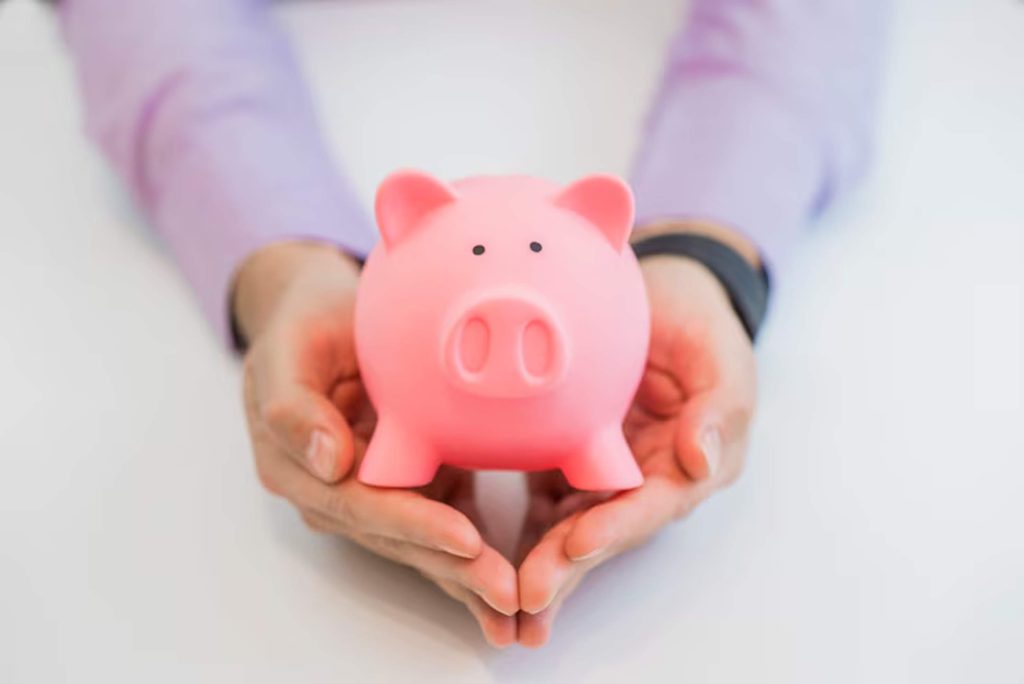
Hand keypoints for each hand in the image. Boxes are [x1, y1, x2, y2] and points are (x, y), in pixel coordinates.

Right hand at [235, 242, 518, 646]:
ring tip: (516, 604)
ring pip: (421, 544)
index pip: (361, 505)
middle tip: (509, 594)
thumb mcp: (286, 351)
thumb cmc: (303, 328)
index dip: (413, 525)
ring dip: (468, 576)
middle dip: (454, 569)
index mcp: (297, 467)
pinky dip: (472, 558)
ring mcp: (371, 497)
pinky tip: (508, 588)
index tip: (464, 540)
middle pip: (398, 538)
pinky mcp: (406, 489)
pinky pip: (441, 526)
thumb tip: (328, 463)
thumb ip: (293, 407)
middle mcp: (333, 494)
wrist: (324, 319)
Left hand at [515, 224, 758, 646]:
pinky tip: (479, 556)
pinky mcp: (567, 462)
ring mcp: (602, 476)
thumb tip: (703, 461)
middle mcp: (643, 482)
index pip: (649, 506)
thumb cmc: (700, 327)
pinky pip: (540, 500)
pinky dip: (515, 531)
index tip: (577, 546)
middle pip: (602, 530)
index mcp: (685, 467)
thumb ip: (719, 410)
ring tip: (502, 601)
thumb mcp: (722, 358)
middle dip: (567, 566)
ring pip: (567, 527)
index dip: (615, 527)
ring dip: (538, 564)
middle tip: (528, 596)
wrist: (662, 299)